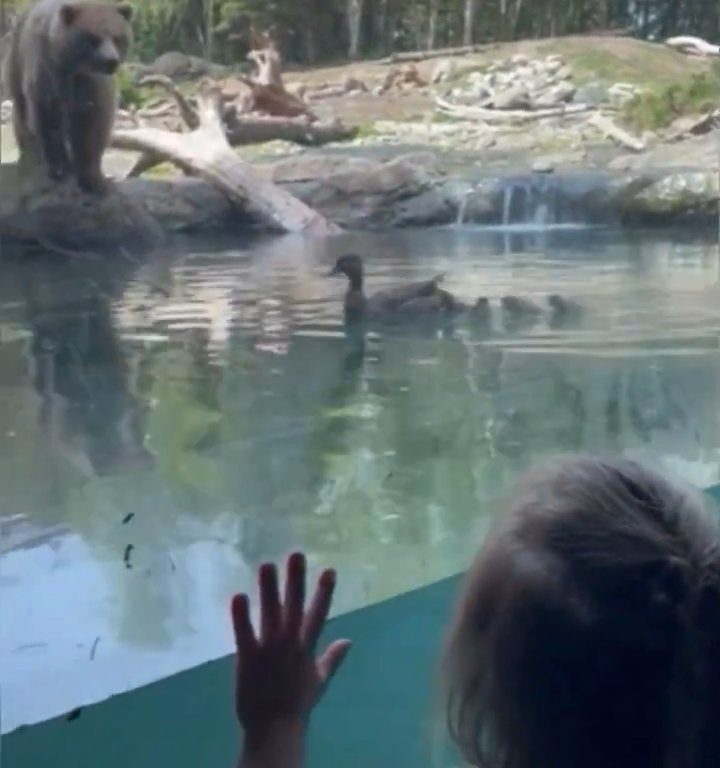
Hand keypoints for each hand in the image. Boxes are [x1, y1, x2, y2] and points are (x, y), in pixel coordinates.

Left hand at [231, 553, 350, 753]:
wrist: (274, 730)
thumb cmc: (296, 705)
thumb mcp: (319, 681)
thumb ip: (333, 658)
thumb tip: (349, 641)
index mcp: (307, 648)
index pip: (319, 614)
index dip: (324, 592)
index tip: (329, 569)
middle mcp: (291, 644)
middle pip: (295, 607)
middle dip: (296, 581)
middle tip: (296, 554)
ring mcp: (270, 650)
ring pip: (271, 614)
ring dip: (269, 590)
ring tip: (267, 564)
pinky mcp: (248, 658)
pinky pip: (245, 633)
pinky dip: (241, 616)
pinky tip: (238, 596)